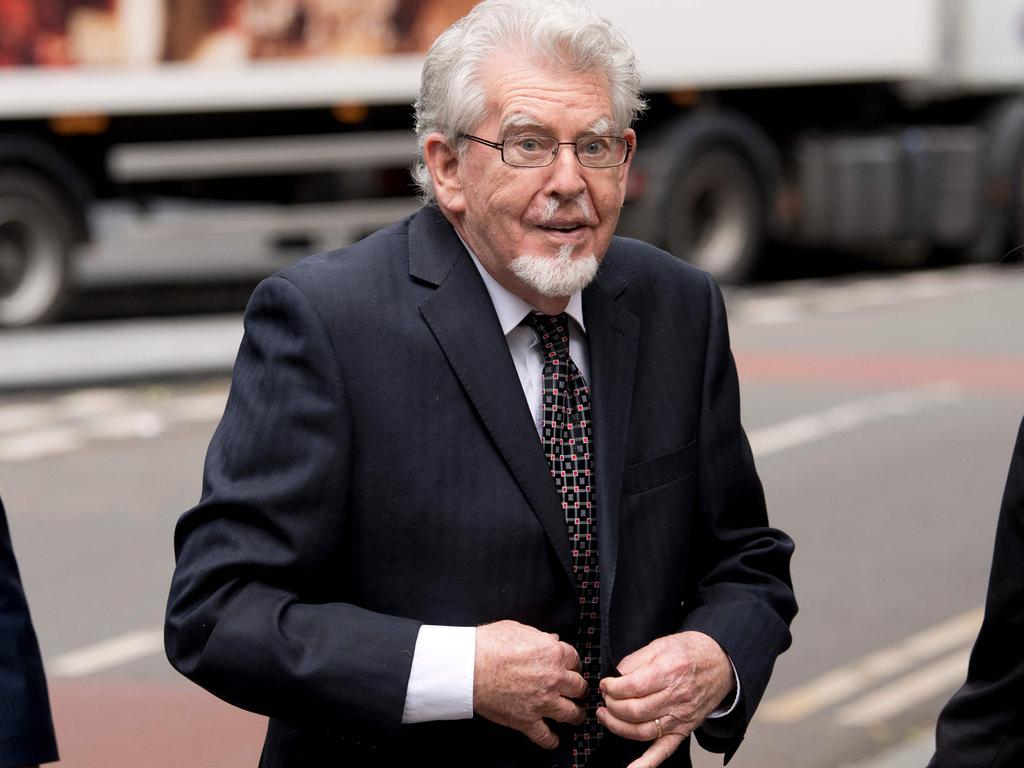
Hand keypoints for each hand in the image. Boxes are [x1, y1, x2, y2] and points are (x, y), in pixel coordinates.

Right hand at [474, 620, 587, 748]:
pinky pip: (545, 736)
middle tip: (576, 692)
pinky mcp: (528, 720)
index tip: (571, 668)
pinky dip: (551, 740)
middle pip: (578, 687)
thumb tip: (552, 639)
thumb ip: (540, 636)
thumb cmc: (490, 644)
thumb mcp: (518, 629)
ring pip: (571, 713)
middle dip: (578, 689)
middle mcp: (554, 678)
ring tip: (576, 714)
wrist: (470, 667)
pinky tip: (553, 740)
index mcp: (553, 653)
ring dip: (576, 714)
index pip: (575, 659)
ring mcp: (543, 702)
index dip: (573, 664)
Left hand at [597, 631, 734, 767]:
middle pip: (635, 710)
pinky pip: (664, 750)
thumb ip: (636, 660)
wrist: (722, 664)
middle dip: (612, 706)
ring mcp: (681, 717)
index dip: (612, 687)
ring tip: (606, 717)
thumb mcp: (661, 644)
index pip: (633, 686)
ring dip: (618, 727)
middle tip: (605, 699)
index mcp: (670, 671)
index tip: (605, 684)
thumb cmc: (691, 652)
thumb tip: (615, 676)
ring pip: (643, 731)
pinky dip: (647, 763)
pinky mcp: (684, 730)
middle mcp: (677, 697)